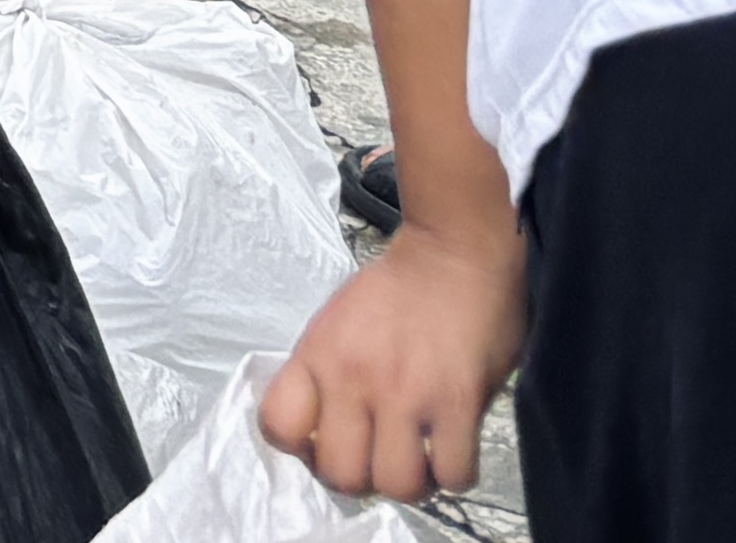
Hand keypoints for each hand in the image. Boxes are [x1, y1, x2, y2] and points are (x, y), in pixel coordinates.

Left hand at [261, 224, 525, 502]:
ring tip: (421, 459)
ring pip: (396, 484)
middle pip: (341, 475)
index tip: (327, 441)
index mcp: (317, 355)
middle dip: (362, 479)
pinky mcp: (458, 401)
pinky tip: (453, 448)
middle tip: (380, 457)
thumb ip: (324, 377)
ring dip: (411, 483)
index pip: (277, 426)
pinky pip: (452, 474)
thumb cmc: (396, 291)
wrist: (454, 251)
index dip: (301, 449)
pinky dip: (454, 473)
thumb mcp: (336, 324)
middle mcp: (354, 377)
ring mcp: (407, 392)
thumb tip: (323, 437)